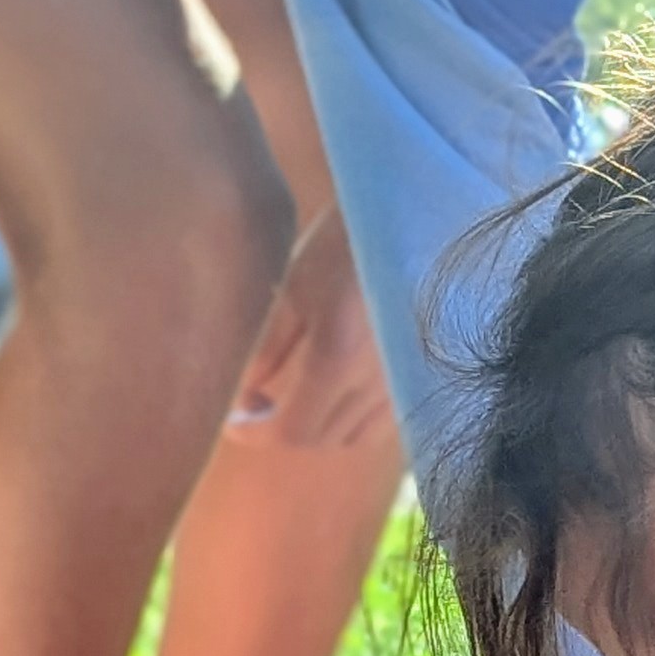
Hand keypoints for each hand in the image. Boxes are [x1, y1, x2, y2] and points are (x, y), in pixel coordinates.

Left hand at [224, 198, 394, 451]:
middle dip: (281, 429)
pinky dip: (352, 418)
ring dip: (318, 427)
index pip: (290, 433)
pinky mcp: (422, 374)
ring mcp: (404, 382)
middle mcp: (376, 384)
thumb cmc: (347, 241)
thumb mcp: (296, 286)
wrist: (417, 216)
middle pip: (321, 440)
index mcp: (336, 361)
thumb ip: (267, 347)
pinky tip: (336, 390)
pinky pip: (384, 419)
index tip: (232, 420)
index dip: (254, 434)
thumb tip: (244, 393)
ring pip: (354, 435)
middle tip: (254, 403)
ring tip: (293, 398)